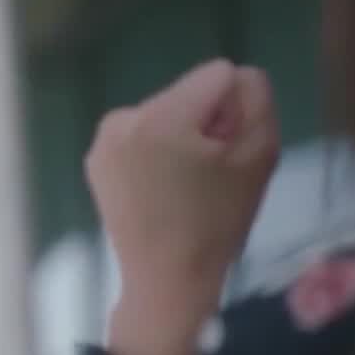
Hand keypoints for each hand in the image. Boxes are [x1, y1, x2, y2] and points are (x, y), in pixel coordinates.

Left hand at [86, 59, 280, 354]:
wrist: (166, 280)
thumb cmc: (217, 222)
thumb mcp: (258, 155)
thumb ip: (256, 101)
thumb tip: (238, 78)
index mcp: (160, 116)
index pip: (219, 74)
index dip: (235, 110)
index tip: (226, 152)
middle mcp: (122, 118)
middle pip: (188, 94)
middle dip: (205, 123)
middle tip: (207, 175)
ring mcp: (103, 140)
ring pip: (166, 113)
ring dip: (181, 138)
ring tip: (184, 185)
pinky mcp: (97, 160)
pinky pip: (142, 135)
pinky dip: (157, 152)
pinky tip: (162, 190)